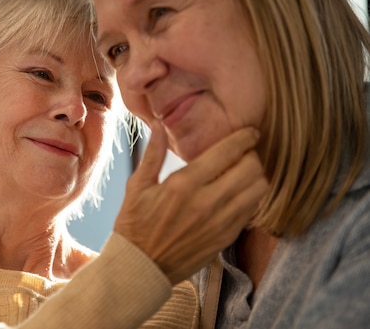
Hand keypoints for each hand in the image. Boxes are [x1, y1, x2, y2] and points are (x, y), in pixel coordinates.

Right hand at [114, 123, 267, 283]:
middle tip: (244, 153)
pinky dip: (251, 197)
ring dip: (256, 177)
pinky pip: (252, 211)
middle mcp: (207, 202)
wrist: (141, 267)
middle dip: (252, 155)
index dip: (244, 138)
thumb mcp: (137, 186)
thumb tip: (160, 125)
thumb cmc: (134, 224)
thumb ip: (153, 154)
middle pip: (250, 169)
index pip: (227, 153)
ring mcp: (220, 222)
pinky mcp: (225, 238)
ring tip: (244, 173)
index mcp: (183, 184)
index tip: (250, 133)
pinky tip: (239, 193)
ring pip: (258, 190)